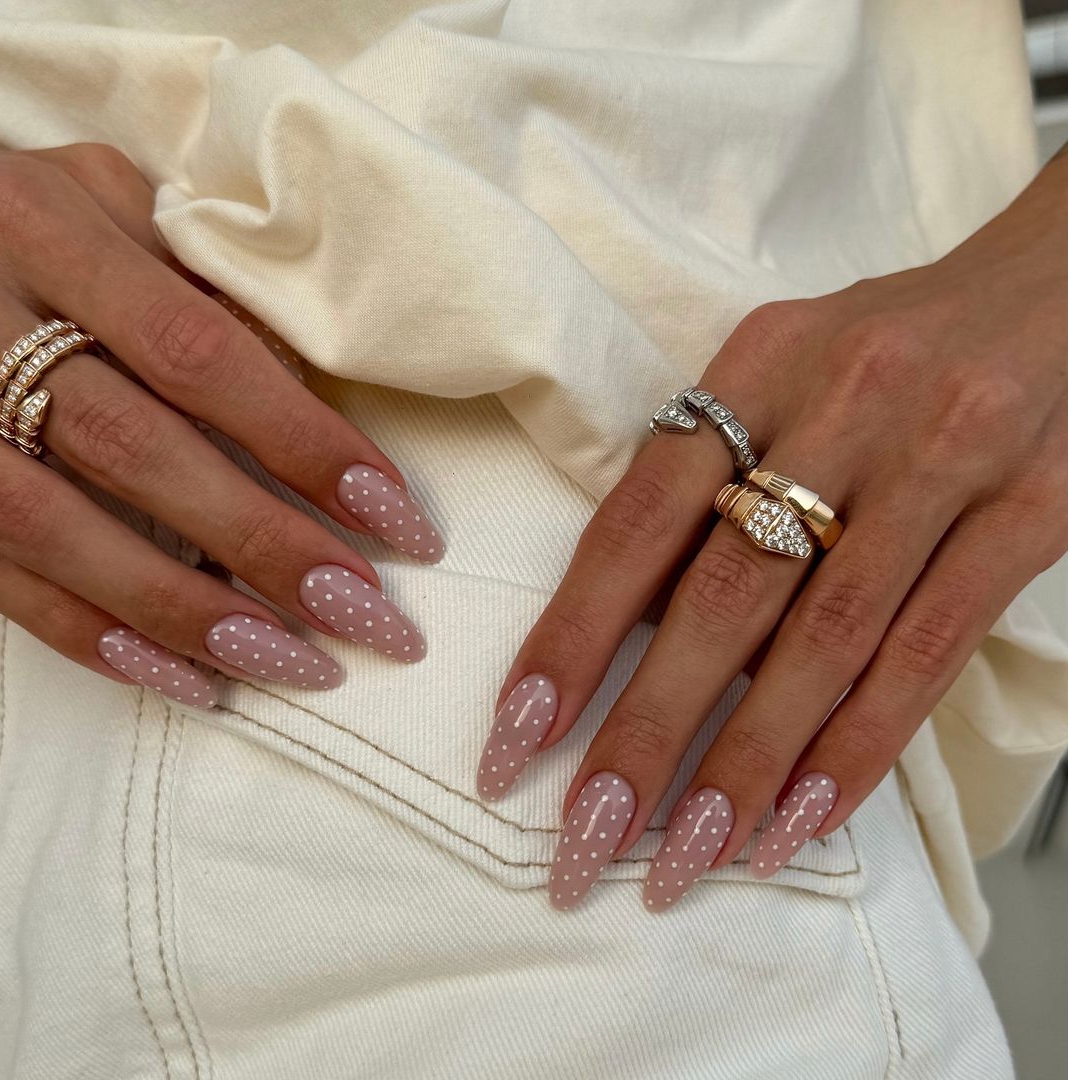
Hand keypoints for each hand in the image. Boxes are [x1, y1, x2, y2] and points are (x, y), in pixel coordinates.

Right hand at [0, 144, 442, 708]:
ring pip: (58, 532)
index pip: (200, 353)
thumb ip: (201, 288)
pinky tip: (185, 676)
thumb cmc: (23, 219)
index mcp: (47, 228)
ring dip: (188, 612)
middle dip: (264, 545)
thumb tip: (314, 406)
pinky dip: (94, 636)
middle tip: (366, 616)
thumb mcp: (110, 205)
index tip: (395, 520)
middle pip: (136, 452)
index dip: (303, 444)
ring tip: (293, 663)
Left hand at [477, 143, 1067, 909]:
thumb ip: (702, 482)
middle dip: (647, 733)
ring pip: (826, 642)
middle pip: (723, 598)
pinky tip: (798, 820)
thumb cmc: (882, 347)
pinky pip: (930, 653)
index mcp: (755, 366)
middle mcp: (844, 408)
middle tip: (589, 838)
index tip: (517, 739)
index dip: (571, 638)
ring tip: (684, 856)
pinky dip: (859, 748)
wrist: (1054, 286)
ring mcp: (945, 462)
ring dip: (747, 766)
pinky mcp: (1031, 515)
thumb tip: (624, 626)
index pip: (637, 521)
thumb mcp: (774, 377)